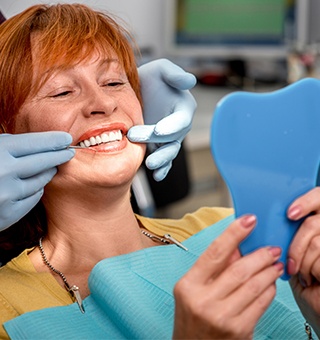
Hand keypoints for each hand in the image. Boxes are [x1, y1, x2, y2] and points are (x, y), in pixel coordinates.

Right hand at [0, 132, 74, 230]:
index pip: (35, 143)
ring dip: (48, 172)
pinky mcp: (9, 214)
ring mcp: (7, 196)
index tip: (66, 139)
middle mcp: (4, 173)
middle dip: (59, 155)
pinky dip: (36, 189)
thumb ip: (7, 144)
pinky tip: (37, 184)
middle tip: (69, 152)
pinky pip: (33, 198)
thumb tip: (39, 143)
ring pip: (41, 181)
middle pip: (44, 162)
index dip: (54, 140)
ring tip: (52, 166)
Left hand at [127, 59, 196, 180]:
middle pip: (173, 138)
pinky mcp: (158, 146)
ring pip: (169, 152)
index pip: (181, 120)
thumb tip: (190, 81)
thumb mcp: (161, 69)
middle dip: (157, 141)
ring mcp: (169, 138)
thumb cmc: (151, 78)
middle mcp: (178, 125)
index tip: (159, 130)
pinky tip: (157, 175)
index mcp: (183, 108)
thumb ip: (174, 74)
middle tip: (135, 137)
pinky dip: (162, 169)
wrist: (136, 91)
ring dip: (161, 160)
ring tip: (150, 165)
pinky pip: (163, 159)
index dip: (172, 126)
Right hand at [173, 215, 282, 338]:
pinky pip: (261, 303)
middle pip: (239, 270)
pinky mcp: (239, 330)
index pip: (214, 252)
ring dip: (269, 271)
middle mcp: (204, 301)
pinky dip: (269, 289)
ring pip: (254, 286)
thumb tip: (237, 245)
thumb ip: (213, 267)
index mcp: (188, 285)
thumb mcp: (193, 288)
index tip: (249, 220)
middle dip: (260, 255)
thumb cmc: (192, 317)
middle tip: (272, 248)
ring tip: (275, 263)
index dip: (233, 233)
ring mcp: (222, 317)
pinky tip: (270, 282)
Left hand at [286, 187, 319, 333]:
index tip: (290, 214)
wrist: (317, 306)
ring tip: (301, 272)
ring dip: (302, 261)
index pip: (319, 196)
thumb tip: (260, 217)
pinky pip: (319, 261)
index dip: (306, 201)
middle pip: (314, 222)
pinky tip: (311, 279)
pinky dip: (311, 272)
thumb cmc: (303, 277)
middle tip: (289, 260)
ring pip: (316, 242)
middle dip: (297, 243)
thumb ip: (285, 230)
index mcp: (319, 221)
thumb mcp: (291, 248)